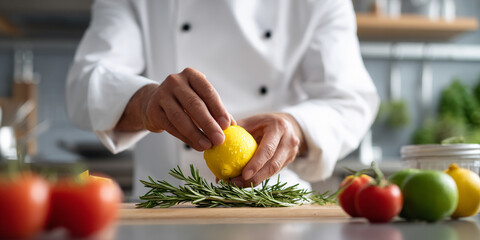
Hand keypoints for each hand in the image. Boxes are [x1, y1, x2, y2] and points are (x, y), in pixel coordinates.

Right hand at [116, 67, 233, 150]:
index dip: (218, 109)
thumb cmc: (184, 102)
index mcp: (191, 75)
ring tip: (208, 145)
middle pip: (194, 104)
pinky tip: (196, 145)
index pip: (207, 91)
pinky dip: (185, 138)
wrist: (154, 103)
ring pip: (181, 117)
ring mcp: (162, 95)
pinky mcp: (153, 110)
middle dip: (209, 124)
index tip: (227, 125)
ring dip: (196, 134)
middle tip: (219, 139)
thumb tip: (233, 126)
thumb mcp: (201, 100)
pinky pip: (171, 126)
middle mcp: (175, 81)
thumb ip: (216, 111)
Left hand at [230, 113, 306, 186]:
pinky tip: (246, 181)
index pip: (268, 149)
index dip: (256, 163)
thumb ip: (235, 131)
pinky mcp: (290, 161)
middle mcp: (289, 140)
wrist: (286, 124)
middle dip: (255, 177)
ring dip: (256, 180)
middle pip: (273, 164)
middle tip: (236, 183)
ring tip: (238, 184)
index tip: (243, 175)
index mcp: (279, 127)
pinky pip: (274, 172)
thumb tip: (214, 145)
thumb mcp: (251, 121)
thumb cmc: (263, 122)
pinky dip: (260, 177)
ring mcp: (292, 152)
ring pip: (274, 171)